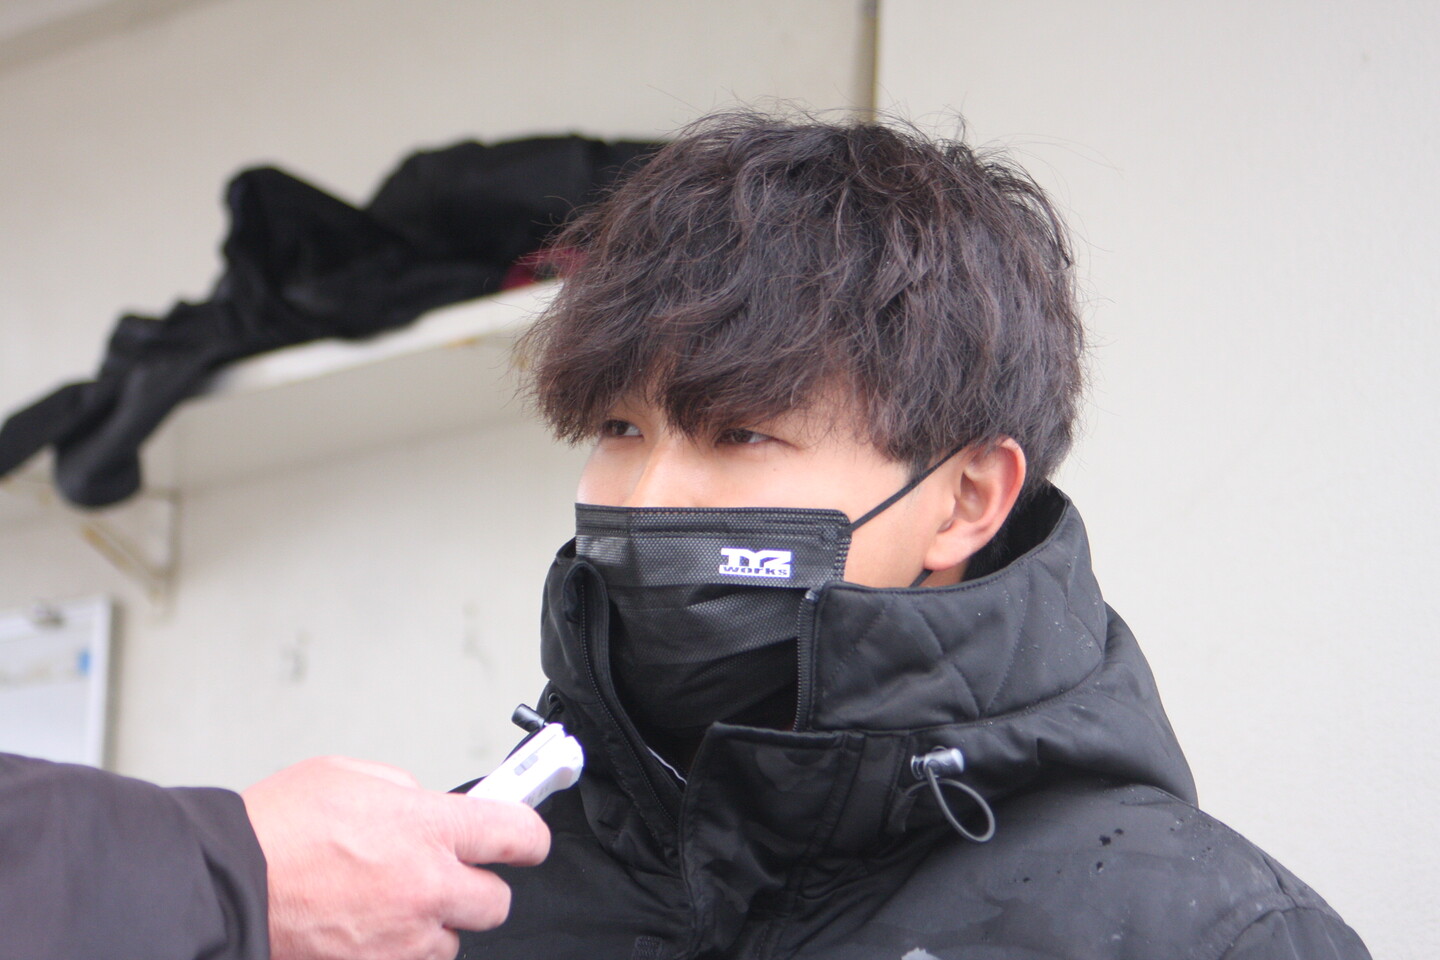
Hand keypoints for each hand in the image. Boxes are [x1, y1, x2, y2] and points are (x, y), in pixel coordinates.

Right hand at [241, 756, 549, 959]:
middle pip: (496, 902)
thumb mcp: (350, 776)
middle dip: (477, 888)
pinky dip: (396, 951)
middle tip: (446, 874)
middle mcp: (427, 887)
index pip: (517, 835)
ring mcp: (404, 938)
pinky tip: (364, 929)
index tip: (526, 840)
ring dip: (430, 925)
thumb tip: (429, 806)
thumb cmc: (277, 826)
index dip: (528, 837)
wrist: (226, 884)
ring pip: (451, 941)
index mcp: (428, 827)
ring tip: (384, 903)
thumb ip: (406, 791)